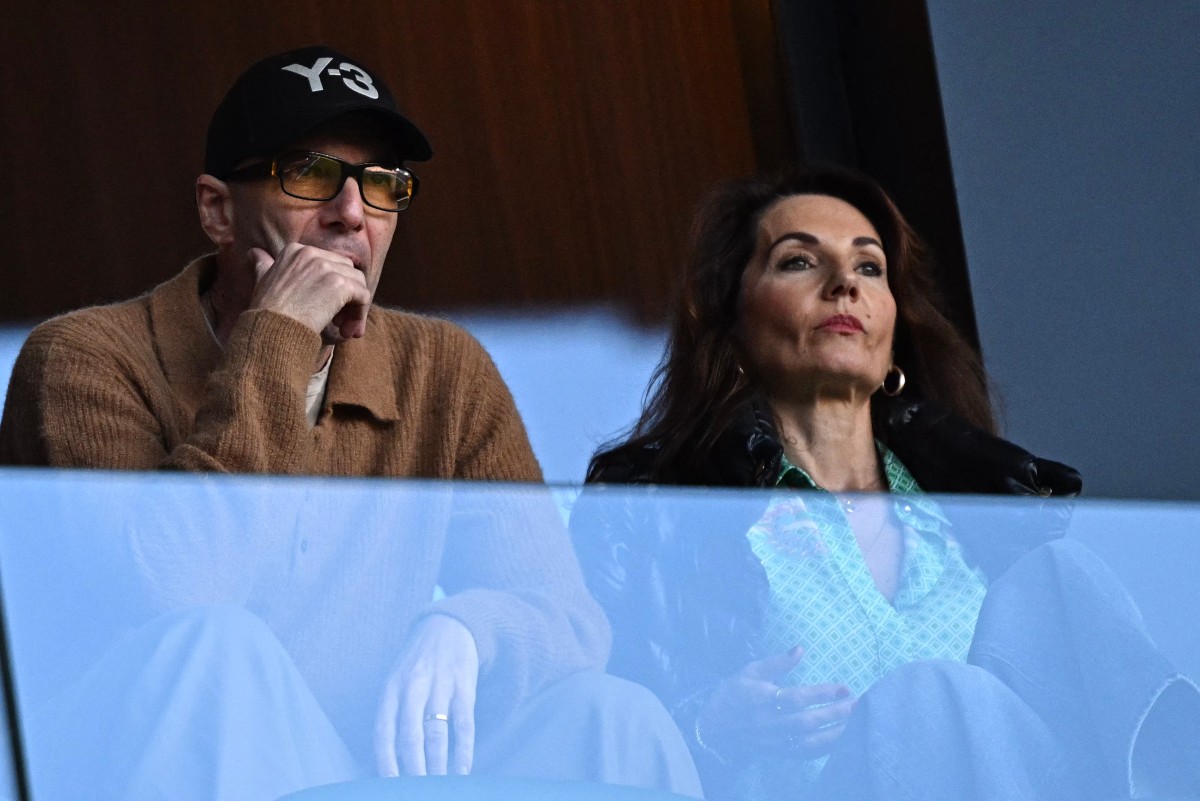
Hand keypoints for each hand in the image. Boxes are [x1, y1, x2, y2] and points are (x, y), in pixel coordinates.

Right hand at [248, 244, 371, 343]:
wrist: (271, 330)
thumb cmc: (266, 312)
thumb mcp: (262, 282)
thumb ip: (264, 265)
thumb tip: (254, 253)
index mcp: (296, 250)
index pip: (328, 263)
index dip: (330, 287)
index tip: (323, 308)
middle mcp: (311, 253)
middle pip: (346, 271)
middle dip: (346, 297)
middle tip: (338, 321)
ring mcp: (326, 267)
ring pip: (358, 284)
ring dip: (354, 308)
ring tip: (344, 328)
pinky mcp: (340, 284)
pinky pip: (363, 296)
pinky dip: (360, 315)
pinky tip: (348, 331)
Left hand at [374, 615, 478, 776]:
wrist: (447, 625)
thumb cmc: (417, 662)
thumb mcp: (397, 680)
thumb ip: (392, 714)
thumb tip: (387, 759)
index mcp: (391, 688)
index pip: (384, 731)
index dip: (385, 761)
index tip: (390, 785)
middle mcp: (413, 687)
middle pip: (411, 736)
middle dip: (413, 769)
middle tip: (416, 790)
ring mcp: (440, 685)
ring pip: (437, 732)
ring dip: (438, 763)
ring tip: (439, 785)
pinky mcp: (464, 685)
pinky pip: (464, 723)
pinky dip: (464, 749)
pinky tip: (462, 768)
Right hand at [696, 646, 855, 760]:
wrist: (713, 729)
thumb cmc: (733, 695)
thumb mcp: (749, 672)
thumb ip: (776, 663)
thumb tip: (800, 649)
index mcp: (761, 699)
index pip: (795, 698)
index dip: (821, 694)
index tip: (844, 688)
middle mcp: (769, 723)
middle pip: (807, 722)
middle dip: (836, 714)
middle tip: (859, 704)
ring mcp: (775, 742)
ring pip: (810, 742)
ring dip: (836, 734)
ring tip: (858, 723)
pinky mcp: (779, 754)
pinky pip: (806, 755)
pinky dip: (826, 749)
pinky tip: (843, 740)